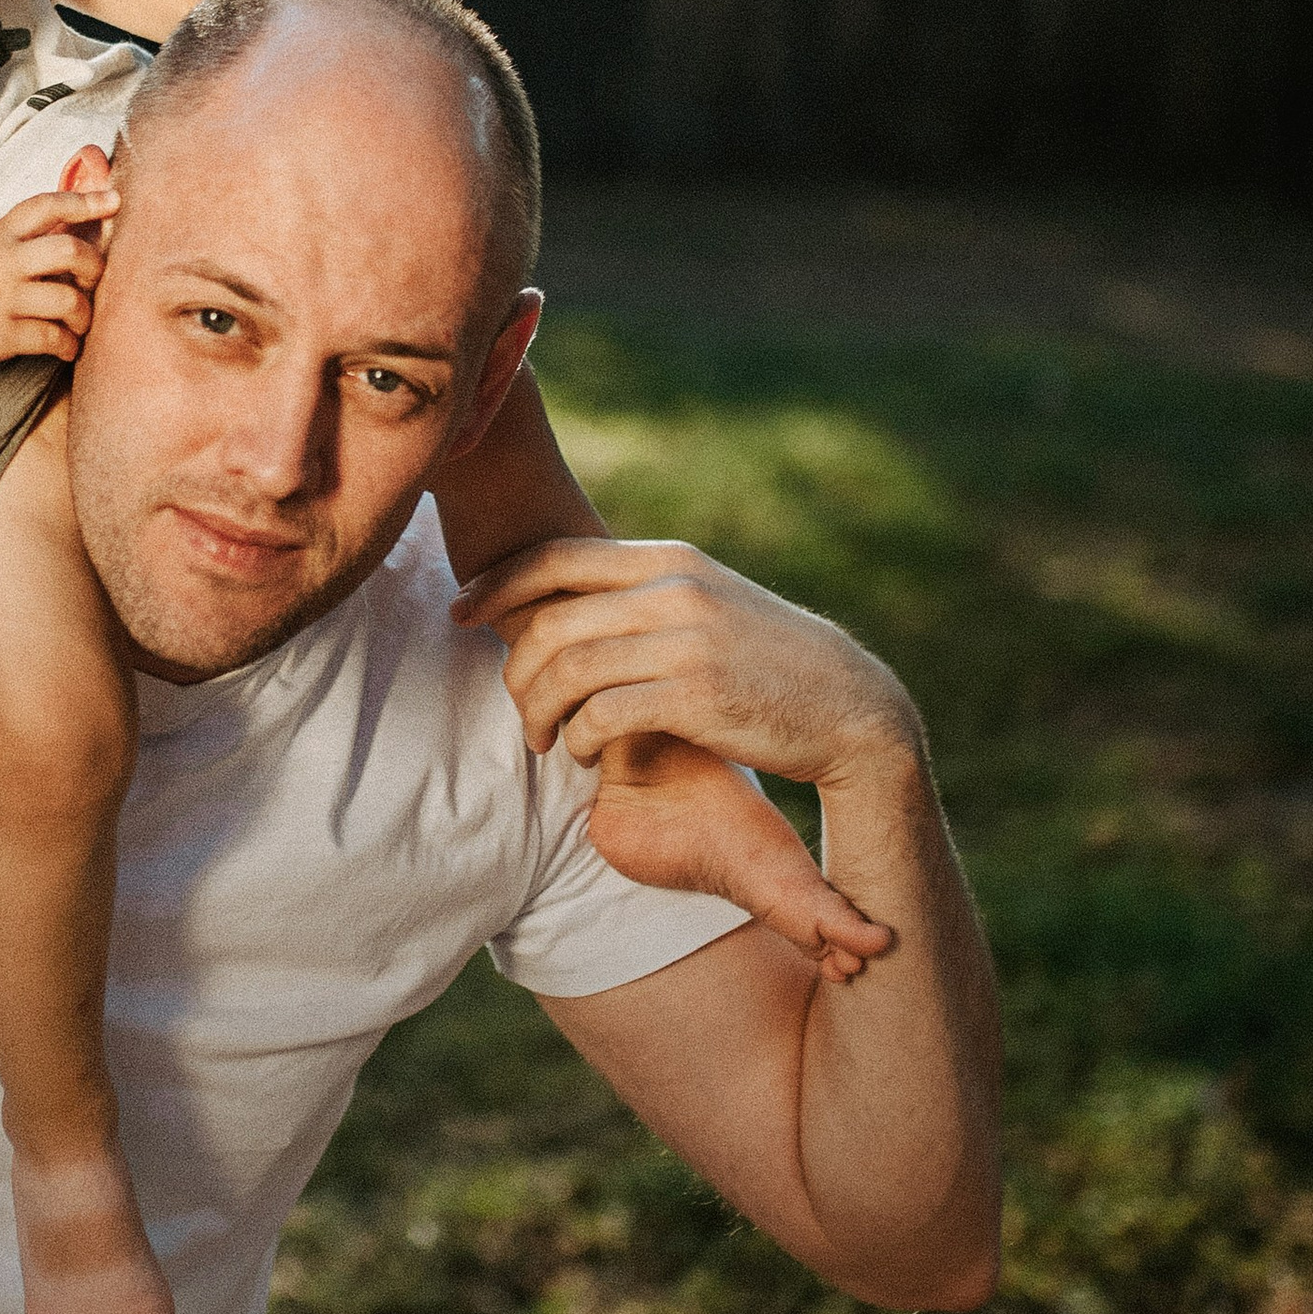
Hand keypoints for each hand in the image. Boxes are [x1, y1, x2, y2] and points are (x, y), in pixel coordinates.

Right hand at [0, 184, 120, 369]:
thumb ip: (0, 241)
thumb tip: (36, 237)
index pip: (47, 206)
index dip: (85, 200)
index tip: (113, 201)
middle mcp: (4, 263)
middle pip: (70, 251)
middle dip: (95, 266)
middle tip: (95, 280)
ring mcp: (4, 300)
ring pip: (69, 301)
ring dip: (84, 315)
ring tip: (80, 324)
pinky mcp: (1, 337)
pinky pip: (51, 339)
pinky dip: (66, 346)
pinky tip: (64, 349)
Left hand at [455, 536, 918, 793]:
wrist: (851, 707)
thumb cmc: (768, 661)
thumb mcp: (709, 602)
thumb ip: (647, 591)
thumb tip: (570, 596)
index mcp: (670, 560)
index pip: (555, 558)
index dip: (496, 584)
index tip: (461, 612)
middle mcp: (673, 590)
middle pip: (549, 622)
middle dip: (514, 671)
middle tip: (519, 712)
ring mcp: (685, 641)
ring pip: (566, 670)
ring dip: (539, 713)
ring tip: (543, 742)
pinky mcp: (695, 697)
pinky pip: (602, 715)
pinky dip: (579, 739)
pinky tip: (586, 755)